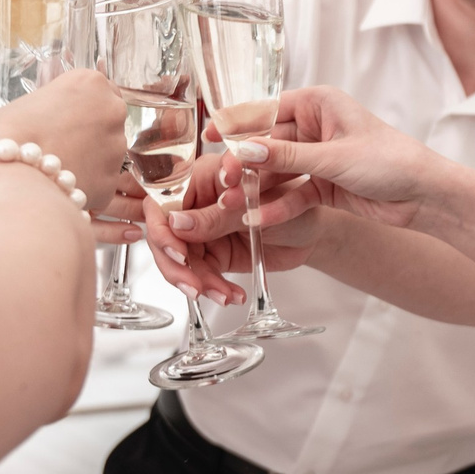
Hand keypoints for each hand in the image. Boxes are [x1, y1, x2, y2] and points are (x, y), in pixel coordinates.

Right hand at [0, 69, 129, 229]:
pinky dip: (79, 189)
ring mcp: (116, 150)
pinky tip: (53, 191)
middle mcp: (112, 112)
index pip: (87, 90)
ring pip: (102, 154)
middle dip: (77, 134)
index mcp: (87, 82)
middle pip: (99, 121)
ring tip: (45, 173)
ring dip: (80, 162)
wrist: (10, 192)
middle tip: (45, 147)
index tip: (47, 121)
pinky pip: (98, 185)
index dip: (66, 108)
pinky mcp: (112, 184)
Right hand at [141, 170, 335, 303]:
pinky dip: (212, 289)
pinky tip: (231, 296)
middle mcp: (195, 203)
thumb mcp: (255, 204)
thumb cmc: (292, 197)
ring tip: (222, 295)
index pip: (162, 203)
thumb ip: (217, 214)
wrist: (313, 227)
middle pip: (163, 237)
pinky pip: (200, 275)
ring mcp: (201, 230)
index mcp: (201, 177)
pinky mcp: (212, 254)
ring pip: (179, 261)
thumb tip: (176, 224)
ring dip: (196, 282)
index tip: (179, 252)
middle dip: (176, 266)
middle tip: (194, 285)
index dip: (161, 230)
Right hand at [218, 85, 453, 233]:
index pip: (266, 110)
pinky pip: (292, 194)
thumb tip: (242, 150)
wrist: (425, 196)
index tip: (209, 137)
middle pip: (266, 144)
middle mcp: (315, 126)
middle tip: (224, 182)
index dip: (236, 124)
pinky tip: (258, 220)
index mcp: (318, 103)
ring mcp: (317, 157)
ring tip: (234, 205)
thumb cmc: (390, 161)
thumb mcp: (333, 157)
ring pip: (276, 172)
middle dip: (244, 164)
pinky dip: (278, 206)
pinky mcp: (322, 184)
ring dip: (256, 189)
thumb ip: (286, 156)